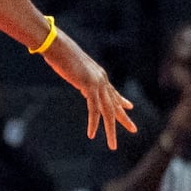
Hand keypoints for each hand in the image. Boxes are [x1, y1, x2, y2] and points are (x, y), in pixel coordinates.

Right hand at [40, 28, 136, 149]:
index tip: (130, 107)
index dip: (121, 101)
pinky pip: (93, 110)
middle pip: (114, 104)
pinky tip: (92, 134)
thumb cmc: (60, 52)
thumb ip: (78, 74)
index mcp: (98, 74)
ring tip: (112, 145)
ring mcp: (97, 83)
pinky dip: (93, 123)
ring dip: (110, 130)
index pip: (113, 91)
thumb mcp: (72, 66)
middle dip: (124, 118)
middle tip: (134, 129)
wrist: (56, 45)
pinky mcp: (89, 86)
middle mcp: (101, 79)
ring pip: (107, 112)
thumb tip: (76, 77)